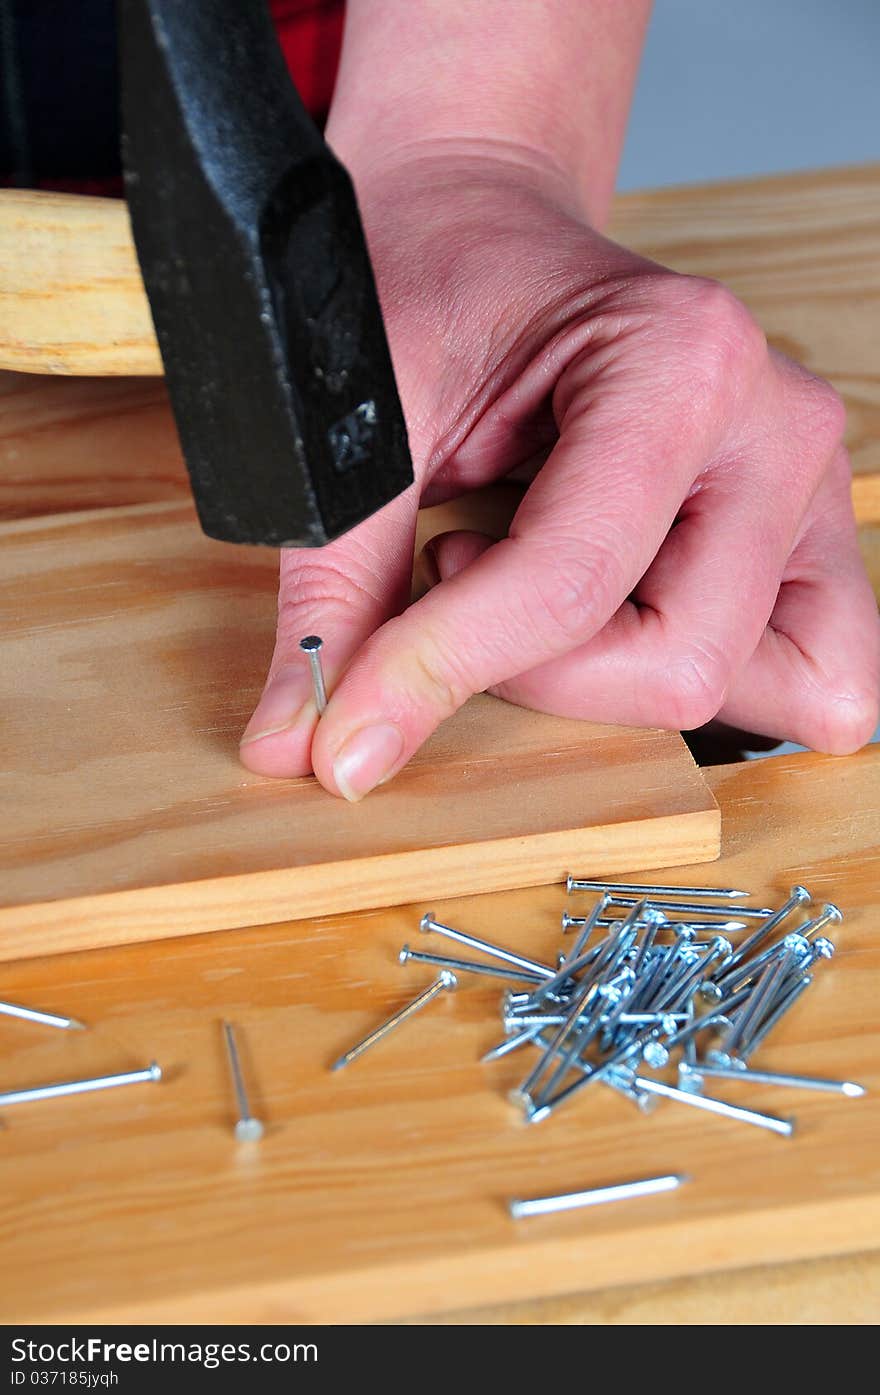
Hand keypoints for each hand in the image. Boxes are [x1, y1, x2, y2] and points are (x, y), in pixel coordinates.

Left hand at [240, 150, 878, 796]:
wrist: (481, 228)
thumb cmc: (432, 284)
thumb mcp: (365, 425)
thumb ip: (336, 593)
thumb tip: (302, 746)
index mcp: (679, 361)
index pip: (569, 584)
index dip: (441, 676)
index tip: (347, 740)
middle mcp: (775, 421)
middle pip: (681, 665)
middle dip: (543, 675)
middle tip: (462, 566)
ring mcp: (810, 479)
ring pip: (760, 688)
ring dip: (627, 682)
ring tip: (545, 584)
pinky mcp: (810, 528)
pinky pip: (815, 671)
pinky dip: (712, 680)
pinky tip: (619, 616)